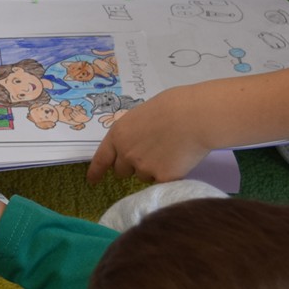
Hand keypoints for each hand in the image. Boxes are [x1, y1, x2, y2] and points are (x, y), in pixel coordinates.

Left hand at [86, 88, 212, 183]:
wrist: (195, 116)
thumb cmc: (173, 106)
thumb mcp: (142, 114)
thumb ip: (133, 132)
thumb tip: (136, 142)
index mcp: (118, 135)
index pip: (101, 158)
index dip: (96, 171)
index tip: (92, 180)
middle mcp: (126, 154)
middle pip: (121, 171)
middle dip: (131, 166)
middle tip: (150, 154)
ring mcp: (143, 168)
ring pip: (143, 177)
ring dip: (152, 170)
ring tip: (170, 151)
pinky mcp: (162, 178)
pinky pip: (161, 182)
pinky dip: (169, 175)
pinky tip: (179, 160)